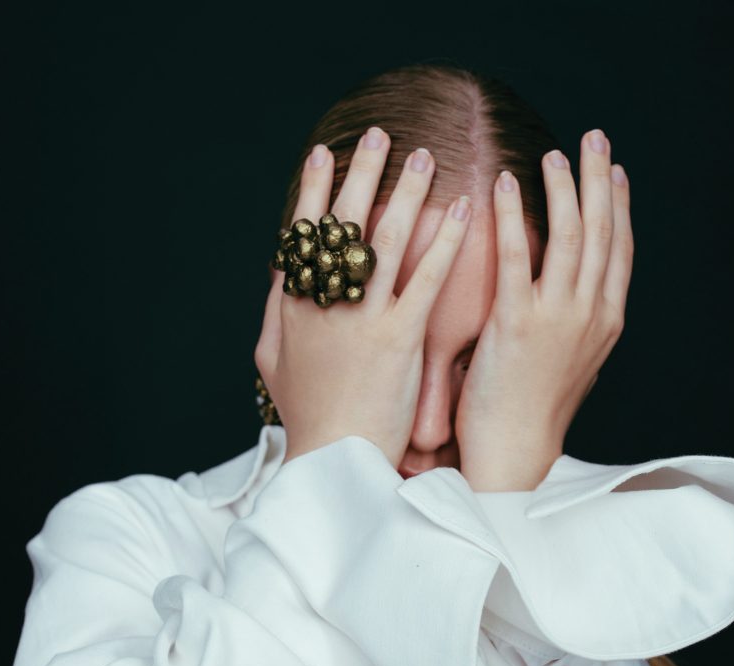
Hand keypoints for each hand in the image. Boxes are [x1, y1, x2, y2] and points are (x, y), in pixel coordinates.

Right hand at [254, 129, 472, 469]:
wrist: (334, 462)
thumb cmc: (307, 416)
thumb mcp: (272, 362)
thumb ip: (274, 314)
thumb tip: (277, 274)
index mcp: (292, 307)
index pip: (304, 235)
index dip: (317, 192)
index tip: (326, 154)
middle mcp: (323, 303)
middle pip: (342, 224)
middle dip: (362, 173)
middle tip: (381, 134)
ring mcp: (361, 320)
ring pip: (383, 242)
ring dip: (405, 192)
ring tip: (425, 157)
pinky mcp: (398, 340)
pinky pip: (424, 281)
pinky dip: (443, 242)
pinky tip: (462, 211)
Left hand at [455, 129, 633, 490]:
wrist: (514, 451)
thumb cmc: (533, 412)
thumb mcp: (570, 364)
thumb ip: (576, 327)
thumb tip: (574, 303)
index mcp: (606, 322)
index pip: (620, 251)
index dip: (619, 206)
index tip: (615, 170)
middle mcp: (591, 314)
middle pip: (603, 231)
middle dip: (599, 180)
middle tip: (593, 139)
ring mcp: (558, 318)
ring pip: (570, 236)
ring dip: (563, 188)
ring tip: (553, 155)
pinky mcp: (517, 325)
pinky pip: (518, 257)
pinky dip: (515, 216)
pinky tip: (506, 185)